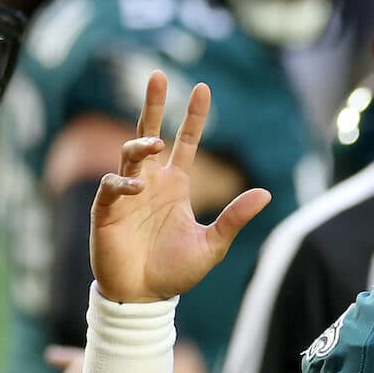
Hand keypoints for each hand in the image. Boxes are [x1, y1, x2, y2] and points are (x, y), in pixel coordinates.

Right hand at [90, 70, 270, 302]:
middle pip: (149, 133)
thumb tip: (266, 193)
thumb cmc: (176, 271)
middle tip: (159, 75)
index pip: (187, 142)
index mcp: (176, 186)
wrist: (145, 297)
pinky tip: (136, 189)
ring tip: (154, 144)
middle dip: (153, 104)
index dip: (194, 117)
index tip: (203, 88)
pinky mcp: (107, 211)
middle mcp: (151, 183)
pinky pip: (112, 187)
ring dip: (140, 145)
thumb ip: (235, 217)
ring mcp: (127, 194)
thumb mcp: (213, 243)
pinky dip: (123, 184)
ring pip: (130, 155)